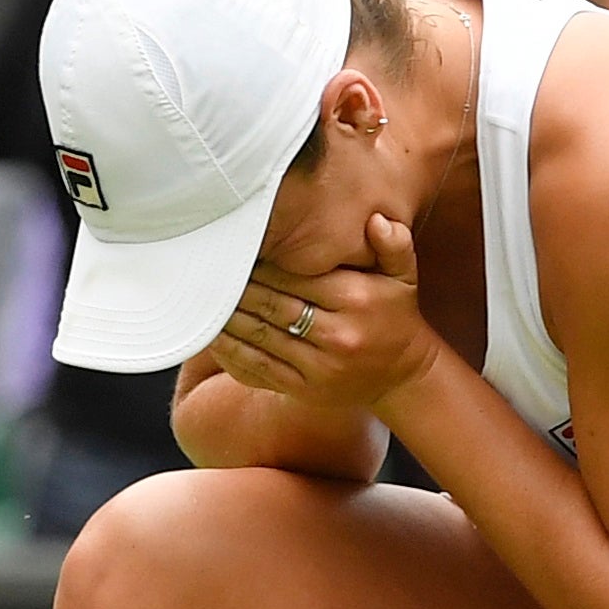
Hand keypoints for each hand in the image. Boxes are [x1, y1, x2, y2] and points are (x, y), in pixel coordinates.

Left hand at [212, 214, 442, 416]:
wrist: (403, 376)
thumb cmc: (396, 316)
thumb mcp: (404, 277)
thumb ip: (394, 246)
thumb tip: (379, 220)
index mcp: (355, 298)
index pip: (295, 274)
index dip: (262, 262)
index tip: (237, 248)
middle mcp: (337, 333)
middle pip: (272, 303)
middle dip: (238, 286)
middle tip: (209, 269)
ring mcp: (320, 365)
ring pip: (260, 335)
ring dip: (227, 316)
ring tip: (203, 298)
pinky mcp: (305, 389)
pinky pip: (260, 366)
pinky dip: (232, 350)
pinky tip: (213, 334)